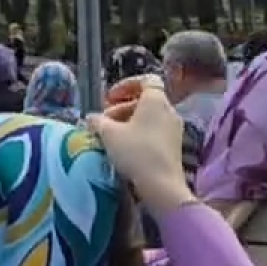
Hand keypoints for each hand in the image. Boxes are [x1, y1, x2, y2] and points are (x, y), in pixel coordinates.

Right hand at [86, 75, 190, 214]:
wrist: (162, 185)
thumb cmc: (136, 152)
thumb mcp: (109, 134)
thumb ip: (97, 121)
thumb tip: (91, 118)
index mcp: (156, 101)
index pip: (146, 80)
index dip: (125, 85)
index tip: (109, 97)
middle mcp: (169, 111)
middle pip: (144, 100)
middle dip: (121, 107)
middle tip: (104, 120)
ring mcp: (174, 129)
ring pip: (149, 116)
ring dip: (129, 121)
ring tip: (111, 136)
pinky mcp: (174, 145)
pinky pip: (155, 130)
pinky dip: (139, 133)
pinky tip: (125, 148)